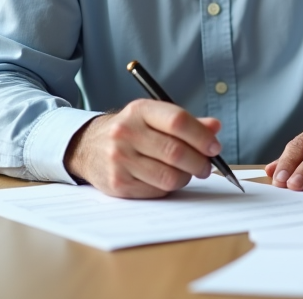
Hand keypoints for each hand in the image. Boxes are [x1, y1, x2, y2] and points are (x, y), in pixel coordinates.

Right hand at [63, 99, 222, 198]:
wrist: (87, 146)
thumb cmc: (131, 130)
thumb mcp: (154, 117)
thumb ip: (186, 122)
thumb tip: (215, 127)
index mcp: (140, 110)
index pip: (178, 121)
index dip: (202, 136)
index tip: (215, 147)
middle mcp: (126, 133)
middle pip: (176, 152)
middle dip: (200, 162)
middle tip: (207, 166)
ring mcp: (120, 159)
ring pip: (169, 176)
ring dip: (186, 177)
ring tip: (187, 172)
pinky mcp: (118, 183)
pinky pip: (157, 191)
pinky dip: (169, 187)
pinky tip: (166, 178)